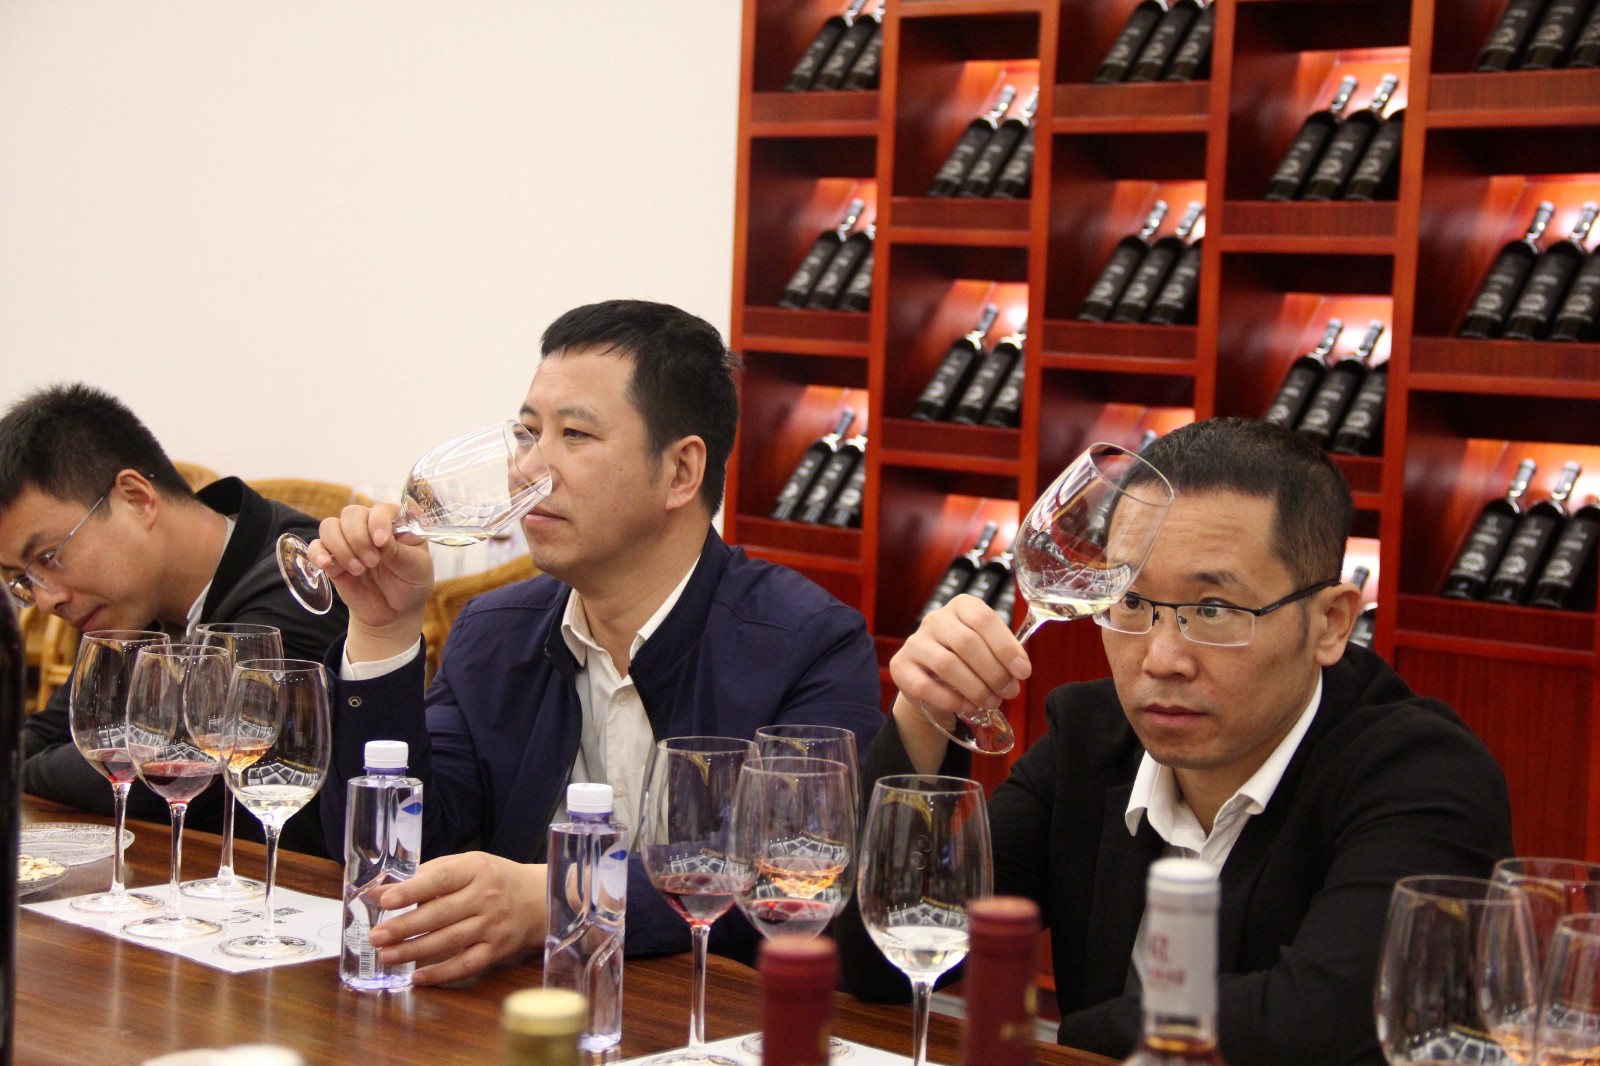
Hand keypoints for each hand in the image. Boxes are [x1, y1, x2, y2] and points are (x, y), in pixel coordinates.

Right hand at [306, 502, 432, 660]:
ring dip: (341, 547)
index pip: (382, 509)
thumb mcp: (415, 569)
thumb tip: (380, 538)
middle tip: (373, 562)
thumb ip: (399, 552)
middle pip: (351, 514)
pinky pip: (315, 547)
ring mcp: (349, 541)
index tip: (381, 543)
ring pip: (330, 526)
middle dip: (359, 538)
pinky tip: (326, 565)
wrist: (394, 611)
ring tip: (358, 570)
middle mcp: (369, 526)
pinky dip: (318, 553)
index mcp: (395, 523)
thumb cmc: (410, 583)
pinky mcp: (333, 559)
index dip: (378, 521)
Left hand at [368, 852, 548, 985]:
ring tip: (387, 955)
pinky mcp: (496, 950)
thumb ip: (428, 875)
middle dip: (405, 926)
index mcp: (476, 870)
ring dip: (414, 950)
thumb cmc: (493, 879)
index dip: (413, 890)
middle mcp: (486, 897)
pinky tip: (417, 976)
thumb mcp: (467, 865)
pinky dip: (441, 973)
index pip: (441, 879)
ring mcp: (492, 926)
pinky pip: (465, 965)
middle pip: (441, 914)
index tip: (386, 900)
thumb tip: (383, 890)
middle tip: (377, 936)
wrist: (536, 899)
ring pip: (449, 941)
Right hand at [889, 594, 1030, 772]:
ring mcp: (915, 642)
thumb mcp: (988, 648)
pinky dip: (951, 700)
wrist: (931, 679)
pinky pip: (926, 686)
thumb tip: (1020, 670)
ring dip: (976, 689)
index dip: (1006, 647)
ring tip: (992, 702)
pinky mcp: (901, 666)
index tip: (1023, 672)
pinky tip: (968, 706)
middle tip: (1009, 692)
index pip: (984, 619)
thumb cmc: (966, 660)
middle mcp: (935, 619)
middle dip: (994, 673)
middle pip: (967, 643)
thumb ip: (1005, 653)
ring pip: (948, 665)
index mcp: (961, 607)